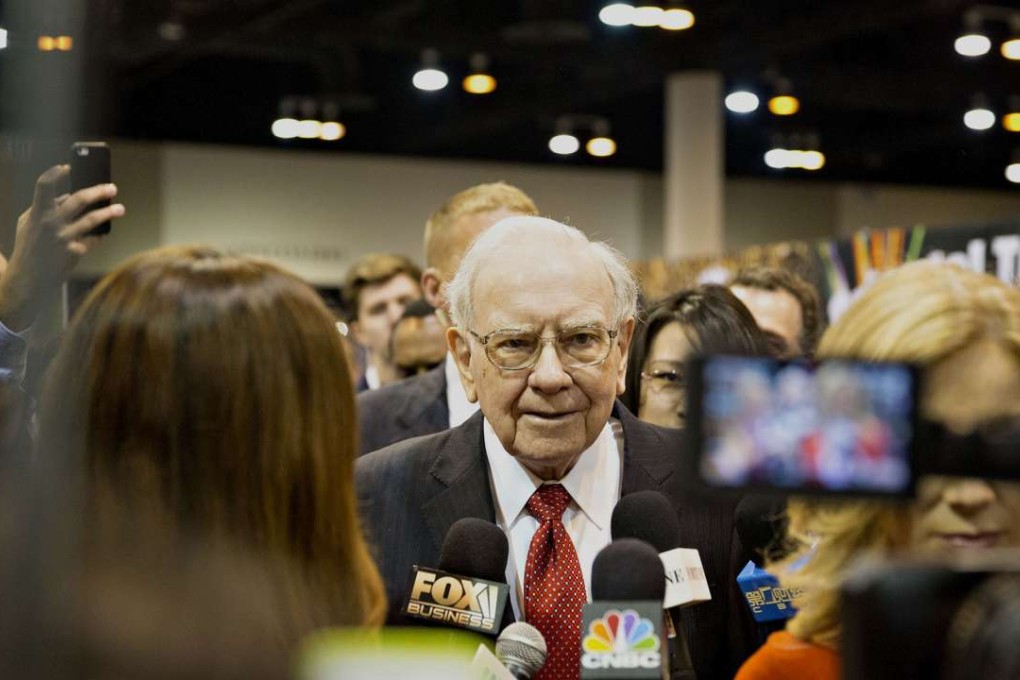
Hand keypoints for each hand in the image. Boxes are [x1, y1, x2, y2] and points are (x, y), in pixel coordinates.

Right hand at [0, 164, 124, 329]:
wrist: (30, 278)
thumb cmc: (30, 245)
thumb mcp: (28, 223)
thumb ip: (45, 207)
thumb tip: (68, 195)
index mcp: (37, 213)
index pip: (43, 186)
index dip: (55, 173)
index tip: (68, 167)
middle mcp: (50, 223)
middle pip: (78, 199)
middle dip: (98, 191)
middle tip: (112, 188)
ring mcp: (64, 238)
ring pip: (93, 220)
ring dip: (109, 212)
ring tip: (120, 209)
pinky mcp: (75, 252)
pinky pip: (93, 239)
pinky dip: (100, 235)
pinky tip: (104, 232)